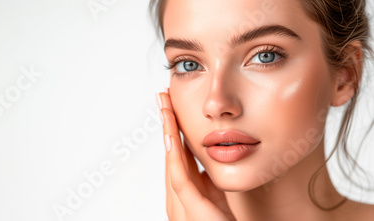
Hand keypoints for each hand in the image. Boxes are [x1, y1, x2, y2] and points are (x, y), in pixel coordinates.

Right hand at [156, 89, 235, 220]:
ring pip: (171, 161)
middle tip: (162, 96)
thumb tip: (205, 159)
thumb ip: (208, 182)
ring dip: (167, 131)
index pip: (177, 155)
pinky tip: (172, 136)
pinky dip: (174, 156)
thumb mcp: (217, 199)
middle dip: (165, 124)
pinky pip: (180, 179)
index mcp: (187, 195)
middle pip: (170, 154)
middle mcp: (178, 199)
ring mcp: (181, 207)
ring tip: (164, 107)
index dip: (173, 129)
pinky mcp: (192, 213)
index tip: (172, 105)